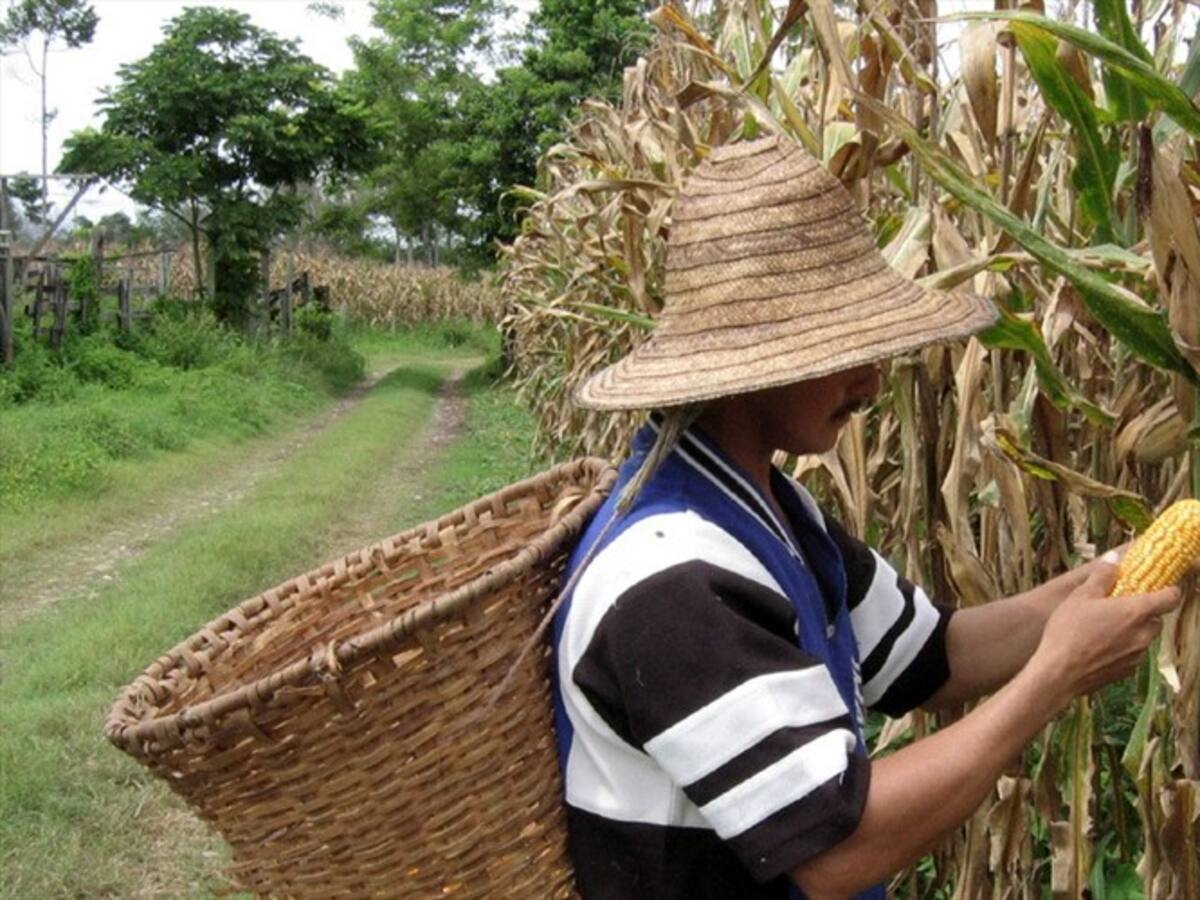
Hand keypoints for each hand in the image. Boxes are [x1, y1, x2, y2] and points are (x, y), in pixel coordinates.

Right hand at [1028, 558, 1181, 702]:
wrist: (1059, 672)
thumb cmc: (1068, 630)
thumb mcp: (1080, 596)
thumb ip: (1102, 576)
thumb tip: (1114, 559)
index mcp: (1136, 612)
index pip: (1170, 598)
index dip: (1171, 590)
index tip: (1164, 586)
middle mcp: (1143, 634)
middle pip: (1156, 620)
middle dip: (1144, 613)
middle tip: (1121, 607)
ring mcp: (1137, 655)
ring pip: (1143, 638)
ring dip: (1132, 631)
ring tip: (1104, 629)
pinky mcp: (1127, 671)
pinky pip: (1131, 654)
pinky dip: (1122, 648)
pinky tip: (1099, 647)